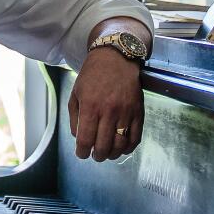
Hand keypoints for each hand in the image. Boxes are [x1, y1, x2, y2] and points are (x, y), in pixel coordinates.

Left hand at [69, 46, 144, 161]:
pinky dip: (129, 147)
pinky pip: (136, 137)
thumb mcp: (75, 93)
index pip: (86, 139)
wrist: (116, 58)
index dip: (82, 152)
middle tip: (95, 155)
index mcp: (90, 106)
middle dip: (97, 156)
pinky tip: (122, 148)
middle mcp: (109, 111)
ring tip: (107, 153)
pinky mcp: (138, 111)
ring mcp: (126, 112)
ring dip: (113, 154)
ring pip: (120, 144)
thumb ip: (75, 118)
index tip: (81, 154)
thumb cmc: (92, 76)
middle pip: (103, 146)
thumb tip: (78, 138)